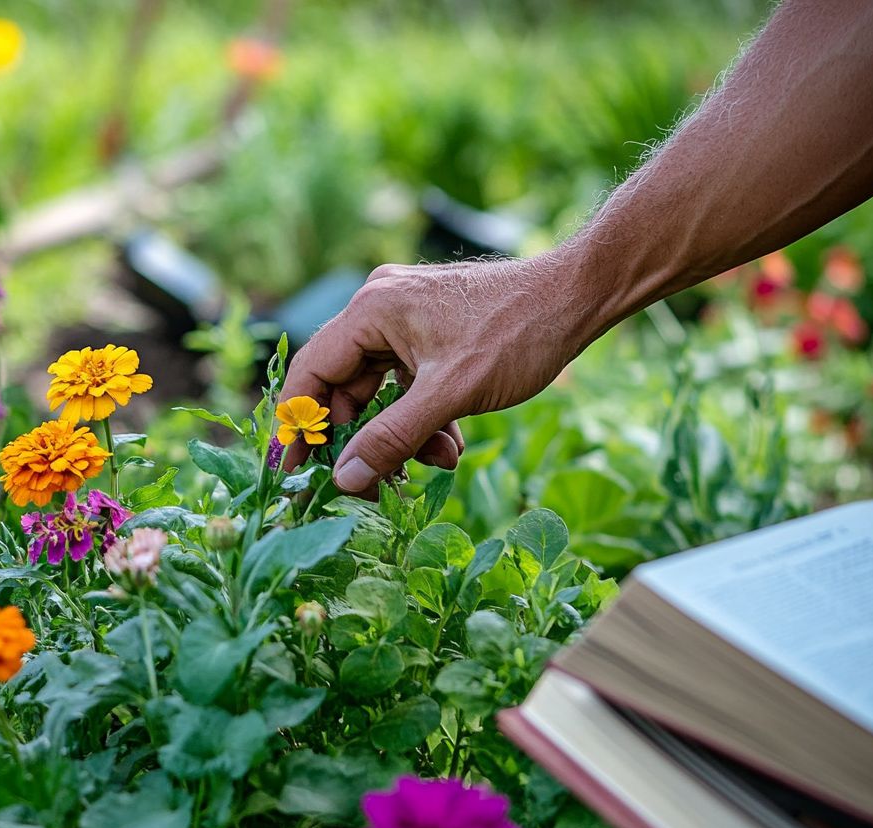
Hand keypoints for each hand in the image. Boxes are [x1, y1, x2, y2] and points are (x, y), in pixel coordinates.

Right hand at [281, 253, 595, 492]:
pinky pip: (408, 384)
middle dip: (363, 439)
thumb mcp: (450, 395)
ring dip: (401, 434)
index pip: (312, 373)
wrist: (580, 296)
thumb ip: (393, 438)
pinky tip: (450, 444)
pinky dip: (422, 418)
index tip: (292, 471)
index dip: (298, 426)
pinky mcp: (430, 333)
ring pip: (380, 392)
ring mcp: (406, 320)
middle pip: (344, 387)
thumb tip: (345, 480)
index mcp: (371, 311)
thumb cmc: (517, 333)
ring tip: (438, 462)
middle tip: (371, 486)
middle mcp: (379, 309)